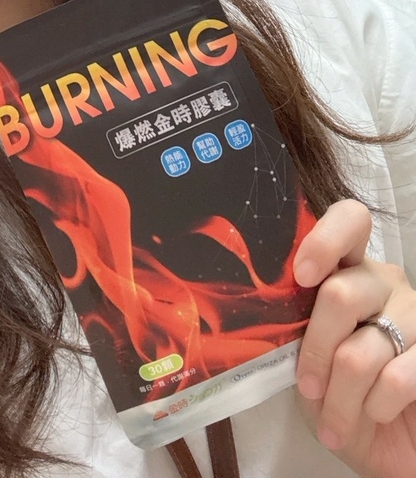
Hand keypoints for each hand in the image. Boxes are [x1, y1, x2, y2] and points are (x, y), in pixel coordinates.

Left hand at [294, 199, 415, 477]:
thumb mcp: (304, 356)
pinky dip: (375, 407)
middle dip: (316, 350)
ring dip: (341, 397)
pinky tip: (374, 414)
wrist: (383, 441)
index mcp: (347, 269)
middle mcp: (383, 282)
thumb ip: (291, 324)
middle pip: (340, 295)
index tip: (302, 276)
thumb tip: (261, 317)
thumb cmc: (336, 392)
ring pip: (362, 349)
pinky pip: (397, 378)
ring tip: (334, 421)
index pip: (349, 221)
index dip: (325, 240)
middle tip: (308, 386)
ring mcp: (414, 314)